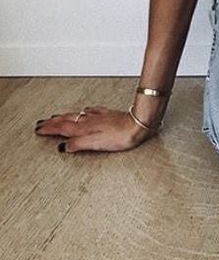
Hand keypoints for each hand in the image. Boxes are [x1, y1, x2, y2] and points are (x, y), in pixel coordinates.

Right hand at [34, 105, 157, 152]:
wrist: (138, 123)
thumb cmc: (120, 136)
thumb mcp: (96, 144)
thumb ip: (78, 144)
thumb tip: (63, 147)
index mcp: (84, 128)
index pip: (62, 128)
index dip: (49, 129)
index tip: (38, 129)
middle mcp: (89, 120)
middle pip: (66, 120)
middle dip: (52, 122)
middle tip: (40, 123)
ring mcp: (98, 116)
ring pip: (76, 115)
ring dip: (63, 116)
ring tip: (55, 117)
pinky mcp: (107, 114)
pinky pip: (89, 112)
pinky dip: (81, 113)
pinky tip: (84, 112)